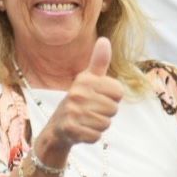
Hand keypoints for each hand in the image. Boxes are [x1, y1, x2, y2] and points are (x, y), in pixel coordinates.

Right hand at [35, 38, 122, 155]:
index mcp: (84, 80)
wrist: (57, 127)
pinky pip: (97, 136)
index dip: (112, 97)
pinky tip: (82, 130)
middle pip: (113, 109)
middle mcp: (77, 94)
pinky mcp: (71, 129)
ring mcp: (73, 112)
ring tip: (86, 120)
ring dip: (99, 125)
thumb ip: (98, 61)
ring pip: (106, 123)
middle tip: (91, 111)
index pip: (118, 91)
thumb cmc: (79, 100)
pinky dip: (92, 136)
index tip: (99, 97)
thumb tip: (104, 40)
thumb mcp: (87, 79)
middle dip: (105, 113)